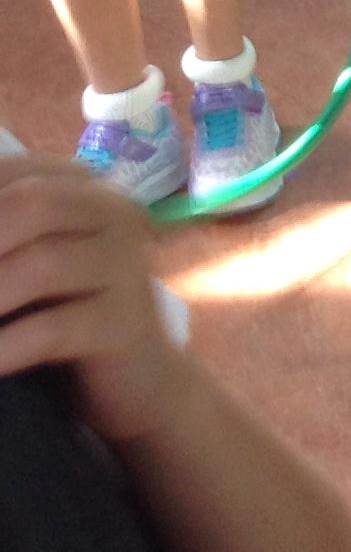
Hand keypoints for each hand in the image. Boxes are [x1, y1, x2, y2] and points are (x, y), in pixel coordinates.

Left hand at [0, 158, 191, 445]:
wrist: (136, 379)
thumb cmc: (62, 312)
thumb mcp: (21, 263)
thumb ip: (1, 238)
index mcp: (82, 187)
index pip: (9, 172)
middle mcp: (113, 213)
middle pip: (30, 204)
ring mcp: (127, 266)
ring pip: (42, 266)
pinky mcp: (127, 323)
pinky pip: (53, 330)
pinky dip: (2, 348)